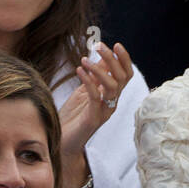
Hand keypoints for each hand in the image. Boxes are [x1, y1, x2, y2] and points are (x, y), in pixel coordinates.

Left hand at [59, 42, 131, 187]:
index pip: (126, 75)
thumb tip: (102, 57)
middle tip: (99, 46)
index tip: (116, 44)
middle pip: (122, 78)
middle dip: (112, 59)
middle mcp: (111, 103)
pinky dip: (88, 82)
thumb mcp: (84, 92)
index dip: (124, 59)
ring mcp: (104, 111)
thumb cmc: (72, 118)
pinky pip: (95, 97)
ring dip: (99, 70)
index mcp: (111, 95)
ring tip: (84, 59)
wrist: (62, 143)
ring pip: (112, 86)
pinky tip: (79, 70)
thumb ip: (94, 77)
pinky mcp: (93, 119)